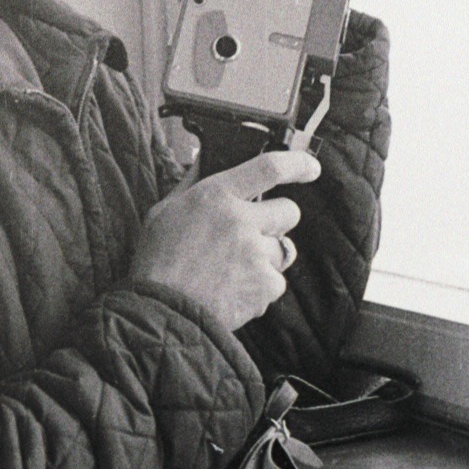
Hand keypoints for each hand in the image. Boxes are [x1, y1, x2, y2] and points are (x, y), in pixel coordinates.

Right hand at [129, 149, 320, 330]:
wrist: (160, 311)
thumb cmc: (157, 260)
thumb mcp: (164, 211)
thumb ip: (191, 183)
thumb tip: (205, 157)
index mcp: (217, 196)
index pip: (269, 167)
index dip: (297, 164)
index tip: (310, 168)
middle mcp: (241, 221)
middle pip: (289, 211)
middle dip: (277, 221)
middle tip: (254, 232)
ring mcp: (256, 254)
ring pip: (283, 249)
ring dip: (266, 256)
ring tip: (234, 269)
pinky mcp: (264, 286)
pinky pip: (276, 281)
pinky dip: (260, 287)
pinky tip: (234, 290)